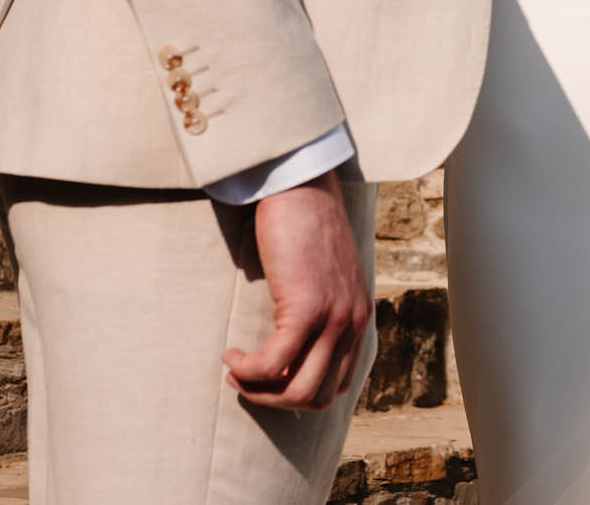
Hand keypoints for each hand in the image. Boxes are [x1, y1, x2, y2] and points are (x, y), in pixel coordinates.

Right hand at [223, 169, 371, 410]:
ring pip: (297, 390)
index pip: (337, 385)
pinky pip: (273, 363)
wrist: (302, 188)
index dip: (296, 393)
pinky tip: (230, 353)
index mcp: (359, 318)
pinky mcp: (306, 308)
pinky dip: (247, 369)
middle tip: (246, 381)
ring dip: (259, 391)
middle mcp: (353, 323)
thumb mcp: (325, 276)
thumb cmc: (305, 226)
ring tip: (236, 371)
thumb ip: (321, 308)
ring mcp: (333, 318)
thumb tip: (291, 344)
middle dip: (276, 400)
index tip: (268, 380)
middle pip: (317, 397)